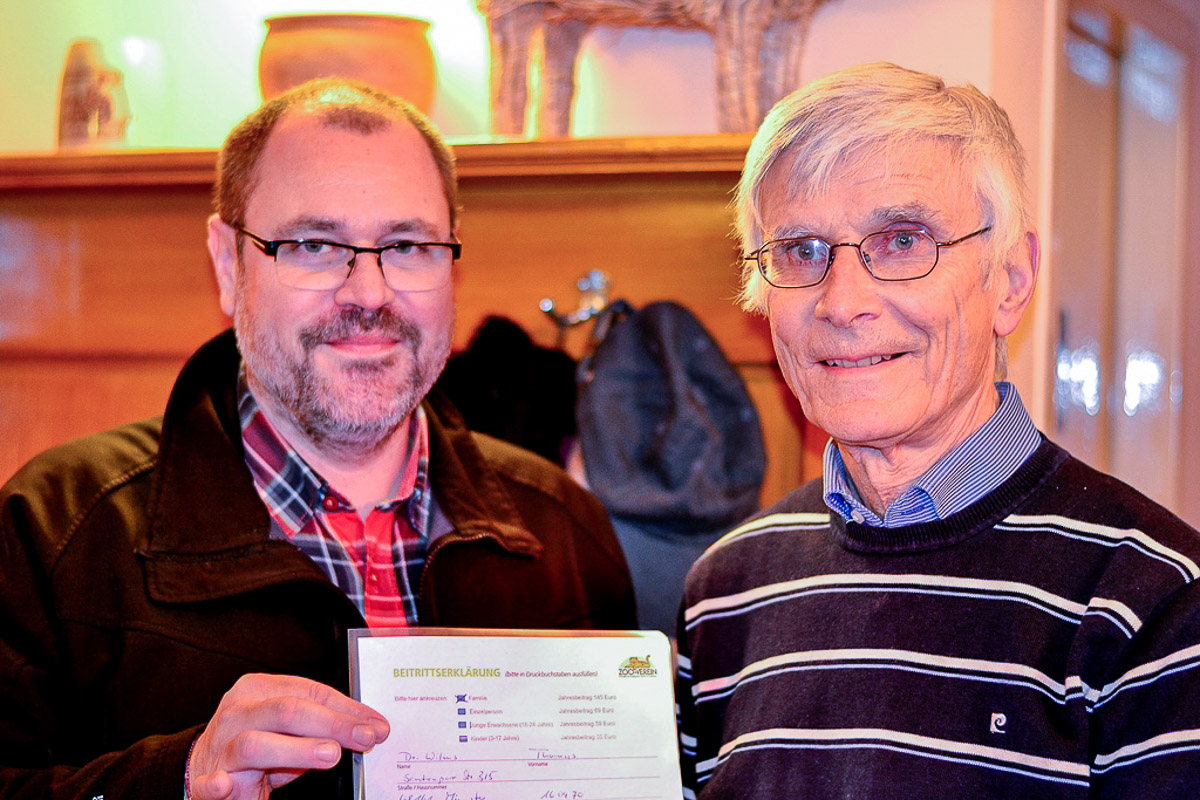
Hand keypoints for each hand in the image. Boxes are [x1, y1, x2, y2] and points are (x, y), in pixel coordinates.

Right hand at [187, 673, 389, 799]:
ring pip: (255, 744)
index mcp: (259, 689)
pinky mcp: (206, 780)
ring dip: (297, 750)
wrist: (203, 767)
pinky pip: (210, 783)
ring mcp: (220, 745)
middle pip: (286, 710)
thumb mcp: (291, 727)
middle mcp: (238, 712)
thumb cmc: (258, 741)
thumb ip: (324, 724)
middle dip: (331, 724)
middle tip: (363, 739)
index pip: (309, 692)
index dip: (346, 709)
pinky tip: (227, 785)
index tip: (375, 725)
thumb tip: (371, 727)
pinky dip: (217, 785)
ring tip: (331, 755)